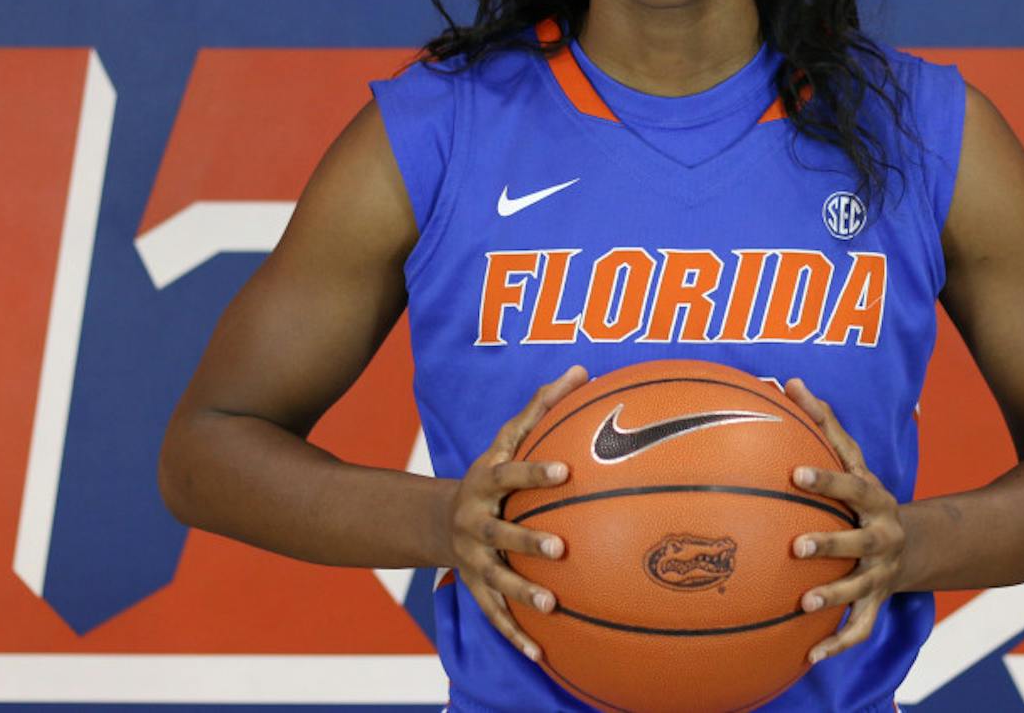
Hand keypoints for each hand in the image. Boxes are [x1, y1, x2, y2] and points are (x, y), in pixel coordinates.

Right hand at [446, 364, 588, 661]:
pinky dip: (516, 635)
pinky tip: (543, 654)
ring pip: (496, 580)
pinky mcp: (476, 589)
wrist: (440, 519)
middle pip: (499, 533)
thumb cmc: (493, 471)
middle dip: (527, 542)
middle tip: (562, 549)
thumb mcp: (509, 438)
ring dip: (521, 594)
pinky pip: (495, 615)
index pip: (510, 472)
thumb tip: (583, 369)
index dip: (536, 472)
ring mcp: (473, 559)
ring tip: (551, 607)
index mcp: (486, 481)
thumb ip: (544, 405)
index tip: (567, 471)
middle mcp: (474, 521)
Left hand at [785, 376, 906, 664]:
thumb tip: (789, 380)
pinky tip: (809, 657)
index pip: (850, 484)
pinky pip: (860, 627)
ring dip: (833, 597)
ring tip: (803, 604)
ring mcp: (881, 571)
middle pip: (858, 540)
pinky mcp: (877, 602)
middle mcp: (882, 536)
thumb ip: (822, 423)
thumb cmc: (864, 494)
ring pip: (859, 588)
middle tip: (795, 547)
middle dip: (830, 544)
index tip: (794, 474)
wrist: (915, 543)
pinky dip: (837, 644)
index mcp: (874, 498)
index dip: (826, 480)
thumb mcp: (853, 459)